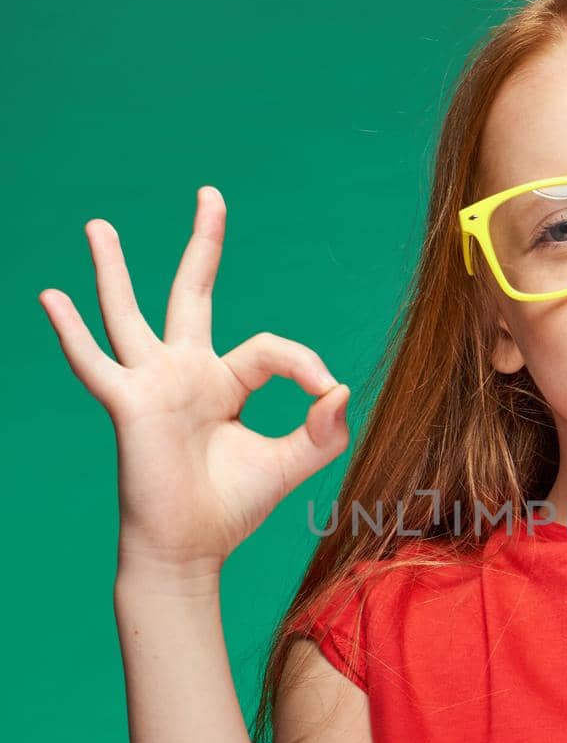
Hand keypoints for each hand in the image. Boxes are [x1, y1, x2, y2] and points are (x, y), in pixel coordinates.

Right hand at [38, 186, 350, 575]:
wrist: (191, 549)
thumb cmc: (232, 507)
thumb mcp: (291, 462)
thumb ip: (322, 429)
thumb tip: (341, 388)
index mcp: (225, 383)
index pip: (269, 348)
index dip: (303, 363)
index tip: (325, 392)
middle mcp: (186, 374)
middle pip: (193, 293)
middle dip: (204, 243)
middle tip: (211, 193)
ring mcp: (153, 385)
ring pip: (130, 314)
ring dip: (113, 270)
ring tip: (98, 226)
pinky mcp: (129, 405)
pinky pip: (95, 363)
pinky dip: (72, 332)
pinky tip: (51, 297)